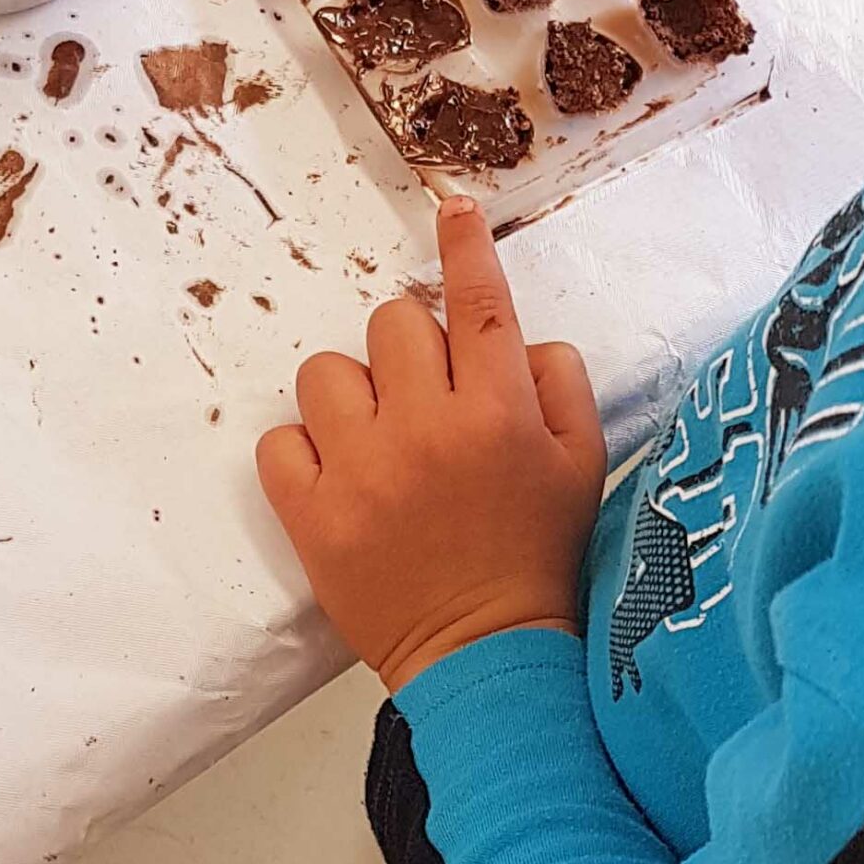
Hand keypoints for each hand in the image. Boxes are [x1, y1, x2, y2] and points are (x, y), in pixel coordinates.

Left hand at [257, 196, 607, 692]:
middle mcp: (428, 429)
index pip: (479, 302)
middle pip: (392, 321)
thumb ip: (558, 383)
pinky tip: (338, 473)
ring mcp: (363, 473)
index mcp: (499, 412)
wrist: (486, 656)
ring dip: (352, 392)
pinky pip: (279, 441)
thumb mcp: (583, 464)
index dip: (465, 245)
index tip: (451, 208)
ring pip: (326, 372)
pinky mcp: (313, 516)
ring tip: (376, 436)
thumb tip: (516, 339)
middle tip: (425, 394)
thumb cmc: (538, 555)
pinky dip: (303, 450)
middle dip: (411, 345)